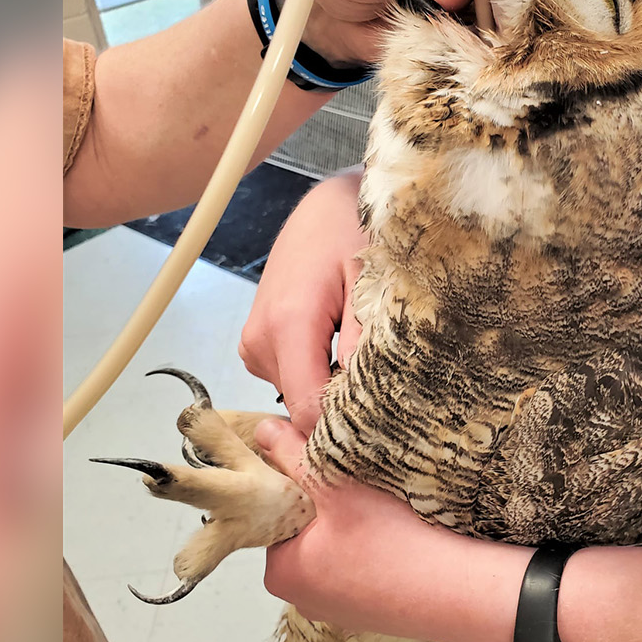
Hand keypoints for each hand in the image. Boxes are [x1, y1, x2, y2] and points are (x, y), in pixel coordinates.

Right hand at [239, 169, 366, 431]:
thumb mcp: (372, 283)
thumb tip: (369, 405)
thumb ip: (365, 345)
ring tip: (362, 348)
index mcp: (287, 324)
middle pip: (303, 408)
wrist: (327, 204)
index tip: (384, 436)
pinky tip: (341, 341)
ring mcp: (254, 344)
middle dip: (343, 410)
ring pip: (299, 395)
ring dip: (332, 387)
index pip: (309, 411)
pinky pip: (293, 378)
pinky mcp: (257, 344)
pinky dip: (320, 372)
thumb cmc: (354, 230)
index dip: (345, 434)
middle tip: (388, 387)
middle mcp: (260, 340)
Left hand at [253, 419, 529, 641]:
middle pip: (305, 530)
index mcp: (281, 574)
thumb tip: (262, 432)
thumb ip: (292, 455)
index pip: (274, 512)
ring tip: (384, 506)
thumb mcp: (335, 485)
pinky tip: (401, 533)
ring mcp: (341, 610)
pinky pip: (365, 567)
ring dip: (355, 523)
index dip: (298, 479)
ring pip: (337, 547)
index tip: (324, 462)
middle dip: (327, 503)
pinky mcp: (374, 612)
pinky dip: (378, 547)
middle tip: (357, 482)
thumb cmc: (397, 542)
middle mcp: (304, 600)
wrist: (463, 592)